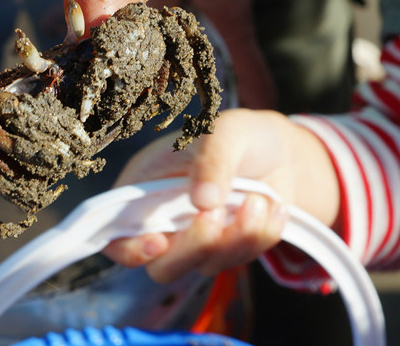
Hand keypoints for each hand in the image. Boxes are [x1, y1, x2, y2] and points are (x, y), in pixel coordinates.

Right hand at [103, 109, 339, 281]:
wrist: (282, 149)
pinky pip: (240, 261)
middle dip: (194, 246)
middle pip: (162, 265)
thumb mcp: (223, 132)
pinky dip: (260, 237)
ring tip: (258, 198)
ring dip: (236, 238)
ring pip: (205, 266)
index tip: (158, 242)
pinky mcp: (228, 248)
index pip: (117, 234)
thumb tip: (203, 202)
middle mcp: (165, 218)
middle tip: (219, 213)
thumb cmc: (239, 134)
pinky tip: (271, 207)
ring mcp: (197, 237)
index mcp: (145, 187)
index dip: (129, 248)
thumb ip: (212, 162)